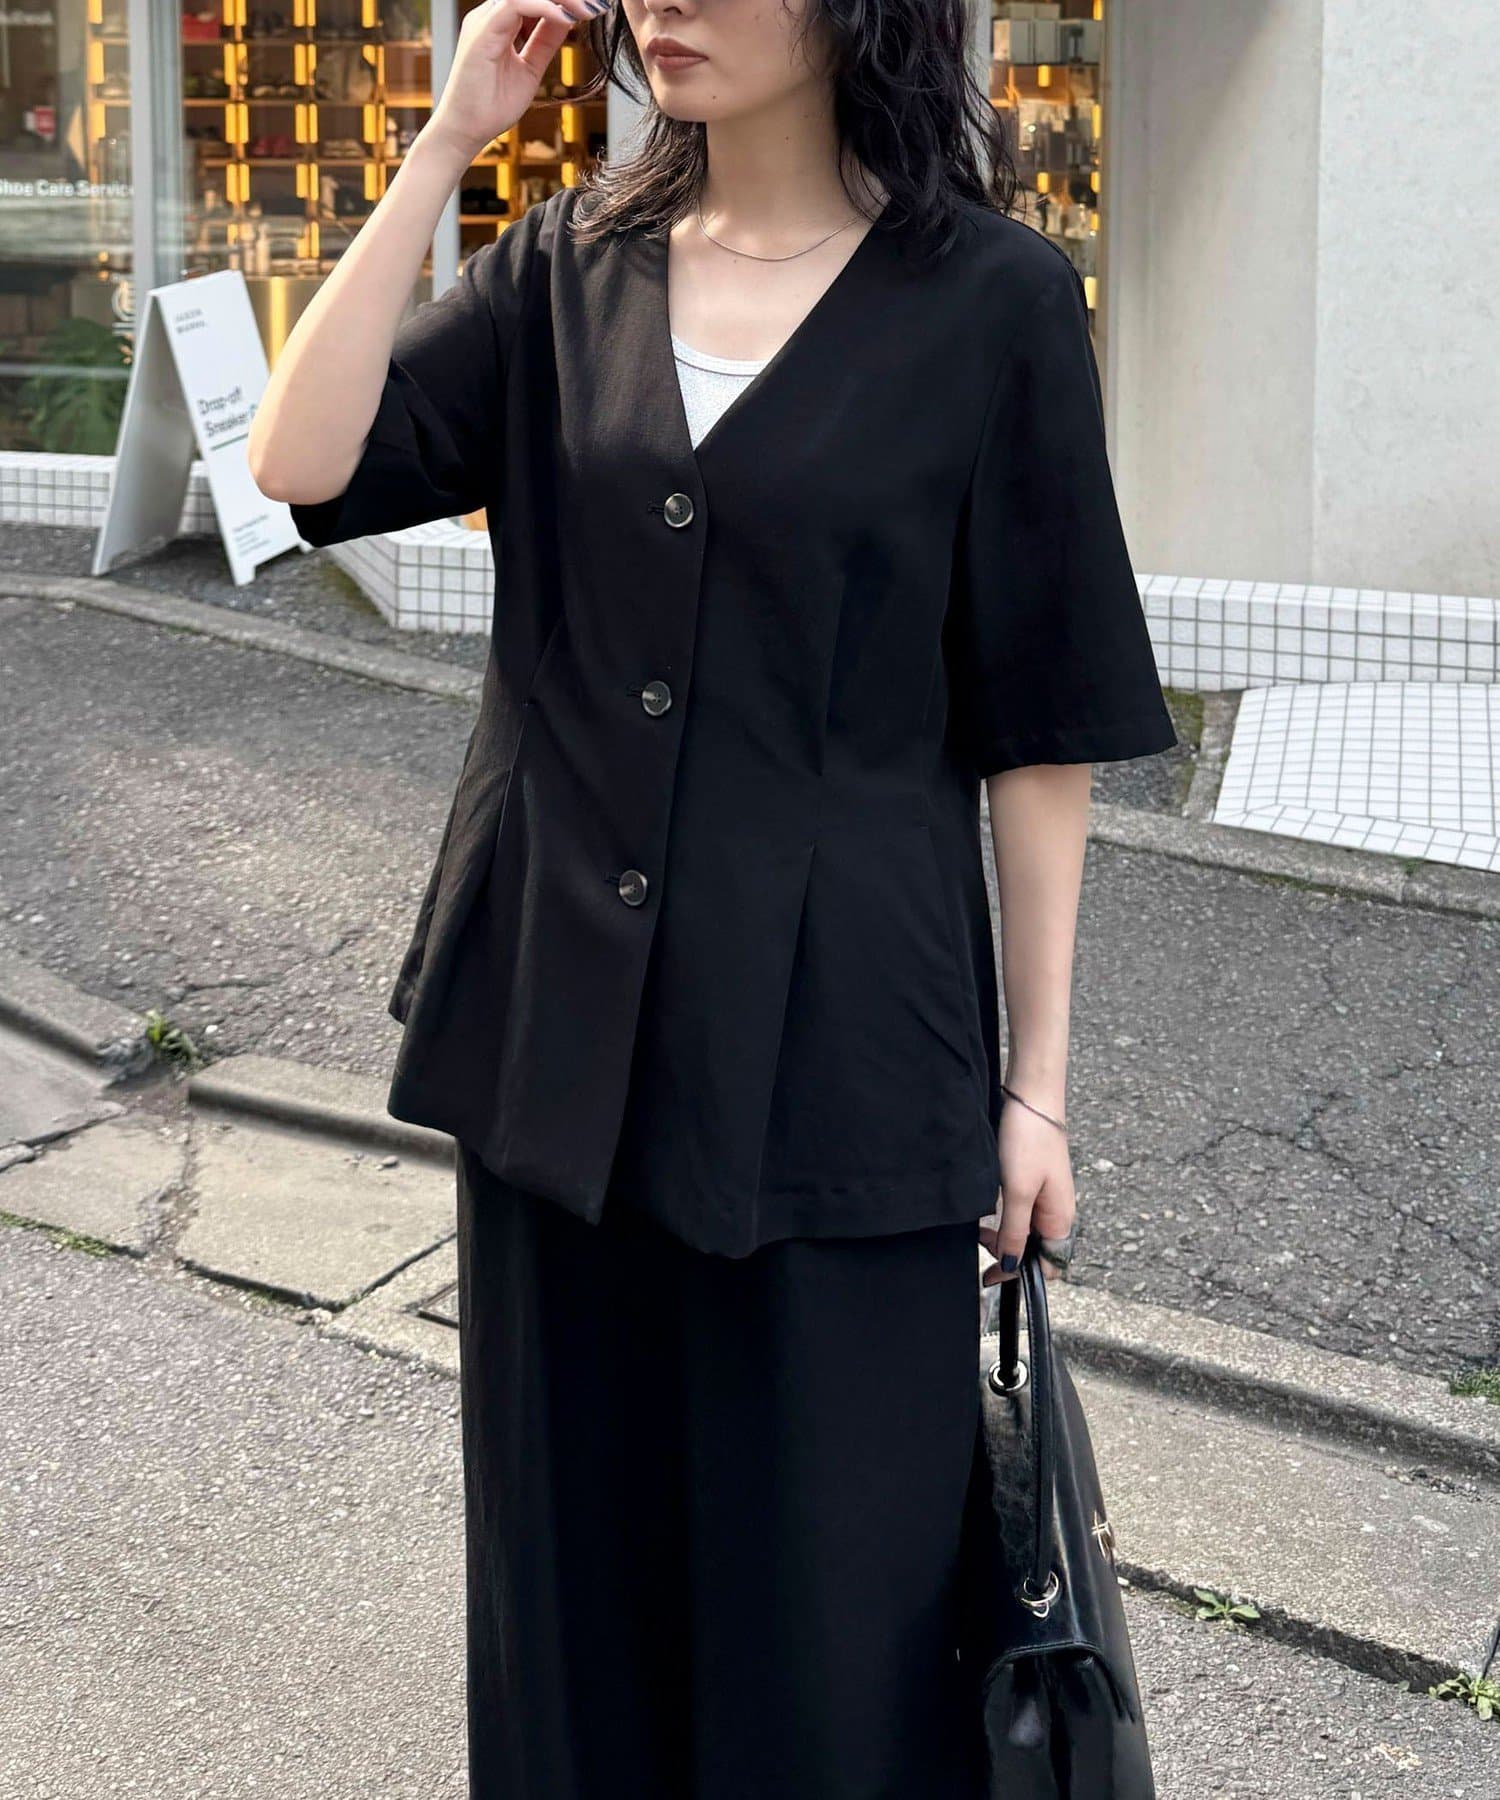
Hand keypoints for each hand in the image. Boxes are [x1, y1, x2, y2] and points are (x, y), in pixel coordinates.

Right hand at [424, 0, 601, 166]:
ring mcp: (484, 20)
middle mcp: (490, 14)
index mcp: (500, 21)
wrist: (465, 131)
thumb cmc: (491, 107)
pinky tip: (568, 20)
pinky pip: (516, 4)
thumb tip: (568, 19)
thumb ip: (545, 42)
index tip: (596, 7)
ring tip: (590, 9)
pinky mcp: (482, 31)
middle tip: (599, 4)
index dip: (565, 0)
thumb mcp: (530, 69)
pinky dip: (546, 9)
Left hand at [977, 1098, 1075, 1287]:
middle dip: (1009, 1255)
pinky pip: (1020, 1211)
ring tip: (980, 1231)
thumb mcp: (1018, 1192)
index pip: (1047, 1265)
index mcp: (1061, 1220)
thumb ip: (1015, 1232)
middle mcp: (1057, 1212)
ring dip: (1003, 1236)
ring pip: (1025, 1231)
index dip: (1021, 1275)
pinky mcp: (1033, 1181)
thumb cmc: (1030, 1141)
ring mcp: (1046, 1196)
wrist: (1031, 1097)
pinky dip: (1003, 1218)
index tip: (991, 1275)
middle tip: (981, 1245)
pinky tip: (987, 1211)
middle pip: (1035, 1250)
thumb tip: (1012, 1265)